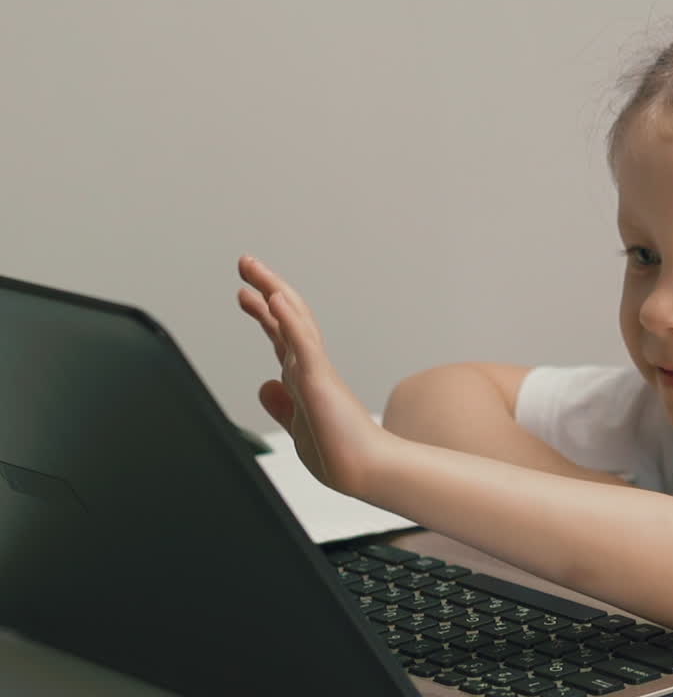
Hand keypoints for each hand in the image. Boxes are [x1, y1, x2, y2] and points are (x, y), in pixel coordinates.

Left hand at [236, 254, 384, 495]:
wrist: (367, 472)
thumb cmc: (340, 453)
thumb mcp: (298, 426)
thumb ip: (282, 404)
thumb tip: (264, 386)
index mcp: (305, 378)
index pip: (281, 335)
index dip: (263, 312)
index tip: (245, 293)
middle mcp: (311, 367)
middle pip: (287, 317)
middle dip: (266, 287)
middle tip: (245, 261)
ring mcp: (317, 370)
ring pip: (295, 320)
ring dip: (273, 290)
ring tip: (253, 268)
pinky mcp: (321, 380)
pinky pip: (303, 344)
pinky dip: (289, 319)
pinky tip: (275, 298)